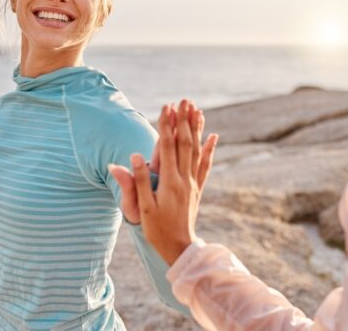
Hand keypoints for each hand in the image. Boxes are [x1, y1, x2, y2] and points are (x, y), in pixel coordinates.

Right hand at [110, 100, 217, 263]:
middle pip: (185, 143)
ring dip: (196, 129)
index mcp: (169, 181)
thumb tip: (133, 157)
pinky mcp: (197, 188)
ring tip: (196, 110)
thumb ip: (137, 182)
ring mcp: (193, 183)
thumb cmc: (156, 229)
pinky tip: (213, 136)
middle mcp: (184, 178)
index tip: (166, 107)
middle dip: (184, 120)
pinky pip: (205, 165)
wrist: (179, 248)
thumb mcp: (142, 207)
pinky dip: (209, 149)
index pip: (167, 147)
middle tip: (184, 100)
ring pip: (196, 150)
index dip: (167, 125)